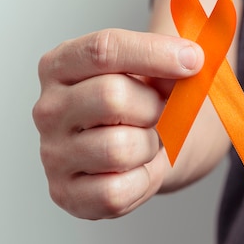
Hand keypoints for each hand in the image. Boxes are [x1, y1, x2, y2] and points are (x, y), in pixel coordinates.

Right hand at [32, 28, 203, 218]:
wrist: (138, 151)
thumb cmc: (141, 103)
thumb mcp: (153, 72)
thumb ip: (167, 63)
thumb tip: (189, 60)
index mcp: (62, 64)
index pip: (103, 49)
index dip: (154, 53)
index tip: (194, 59)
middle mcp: (49, 108)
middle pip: (111, 96)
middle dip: (154, 106)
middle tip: (163, 111)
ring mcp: (52, 153)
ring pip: (118, 147)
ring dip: (149, 145)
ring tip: (147, 140)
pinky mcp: (65, 194)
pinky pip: (115, 192)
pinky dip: (141, 181)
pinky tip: (138, 169)